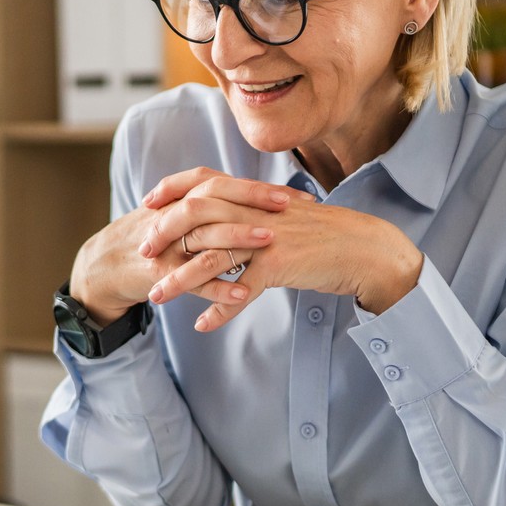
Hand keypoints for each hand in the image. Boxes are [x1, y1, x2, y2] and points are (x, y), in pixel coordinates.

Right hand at [68, 168, 298, 324]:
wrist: (102, 268)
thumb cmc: (148, 242)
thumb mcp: (174, 216)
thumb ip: (208, 208)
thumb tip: (253, 203)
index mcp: (180, 201)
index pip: (222, 185)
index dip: (258, 188)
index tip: (295, 195)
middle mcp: (173, 216)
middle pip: (215, 200)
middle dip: (253, 202)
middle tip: (288, 208)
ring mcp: (165, 245)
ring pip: (204, 236)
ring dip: (238, 238)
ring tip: (271, 242)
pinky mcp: (158, 274)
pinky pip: (191, 280)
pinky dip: (217, 287)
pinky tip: (242, 294)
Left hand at [141, 173, 422, 331]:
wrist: (363, 248)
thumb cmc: (322, 235)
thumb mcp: (281, 216)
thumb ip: (250, 213)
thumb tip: (222, 218)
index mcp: (253, 196)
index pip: (203, 179)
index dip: (172, 188)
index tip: (147, 203)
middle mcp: (255, 211)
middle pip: (195, 216)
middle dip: (163, 234)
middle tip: (142, 253)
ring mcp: (266, 238)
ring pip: (211, 258)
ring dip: (179, 280)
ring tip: (156, 298)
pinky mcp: (279, 265)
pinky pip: (241, 291)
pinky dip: (220, 310)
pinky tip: (202, 325)